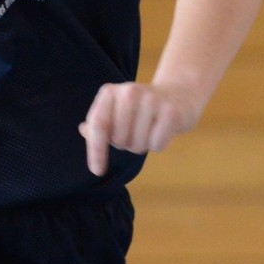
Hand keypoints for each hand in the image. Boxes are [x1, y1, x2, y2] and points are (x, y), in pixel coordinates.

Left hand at [79, 79, 199, 175]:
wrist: (179, 94)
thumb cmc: (140, 109)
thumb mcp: (116, 111)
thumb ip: (99, 124)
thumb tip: (84, 130)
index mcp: (109, 92)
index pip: (98, 125)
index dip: (96, 151)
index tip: (97, 171)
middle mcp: (129, 92)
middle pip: (118, 139)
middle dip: (125, 145)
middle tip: (135, 132)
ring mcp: (151, 100)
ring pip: (137, 145)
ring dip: (142, 145)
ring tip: (149, 129)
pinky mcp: (170, 111)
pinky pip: (156, 145)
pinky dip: (158, 144)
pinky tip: (162, 130)